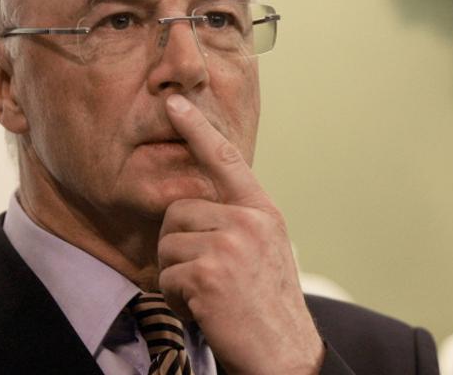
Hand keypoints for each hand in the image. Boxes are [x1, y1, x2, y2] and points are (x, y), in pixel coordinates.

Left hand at [158, 94, 324, 374]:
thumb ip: (237, 220)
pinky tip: (206, 311)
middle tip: (208, 278)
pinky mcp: (210, 272)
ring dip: (177, 276)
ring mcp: (230, 244)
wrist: (285, 353)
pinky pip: (167, 276)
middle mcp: (248, 219)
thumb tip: (194, 206)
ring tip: (210, 296)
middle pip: (178, 211)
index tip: (173, 103)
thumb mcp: (265, 249)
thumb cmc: (268, 305)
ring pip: (167, 244)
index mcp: (262, 210)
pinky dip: (177, 299)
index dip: (196, 127)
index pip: (224, 158)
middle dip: (180, 248)